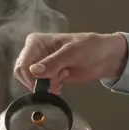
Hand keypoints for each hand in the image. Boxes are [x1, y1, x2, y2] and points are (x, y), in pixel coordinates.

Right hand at [13, 32, 127, 94]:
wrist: (106, 57)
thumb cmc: (90, 47)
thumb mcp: (72, 53)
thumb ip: (53, 62)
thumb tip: (33, 71)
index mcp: (36, 42)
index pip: (22, 62)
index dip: (29, 75)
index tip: (43, 82)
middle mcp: (35, 53)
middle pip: (23, 73)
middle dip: (39, 81)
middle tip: (57, 78)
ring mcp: (42, 66)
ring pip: (32, 82)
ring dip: (47, 84)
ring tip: (63, 76)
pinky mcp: (49, 76)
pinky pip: (42, 87)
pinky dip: (51, 88)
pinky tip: (63, 80)